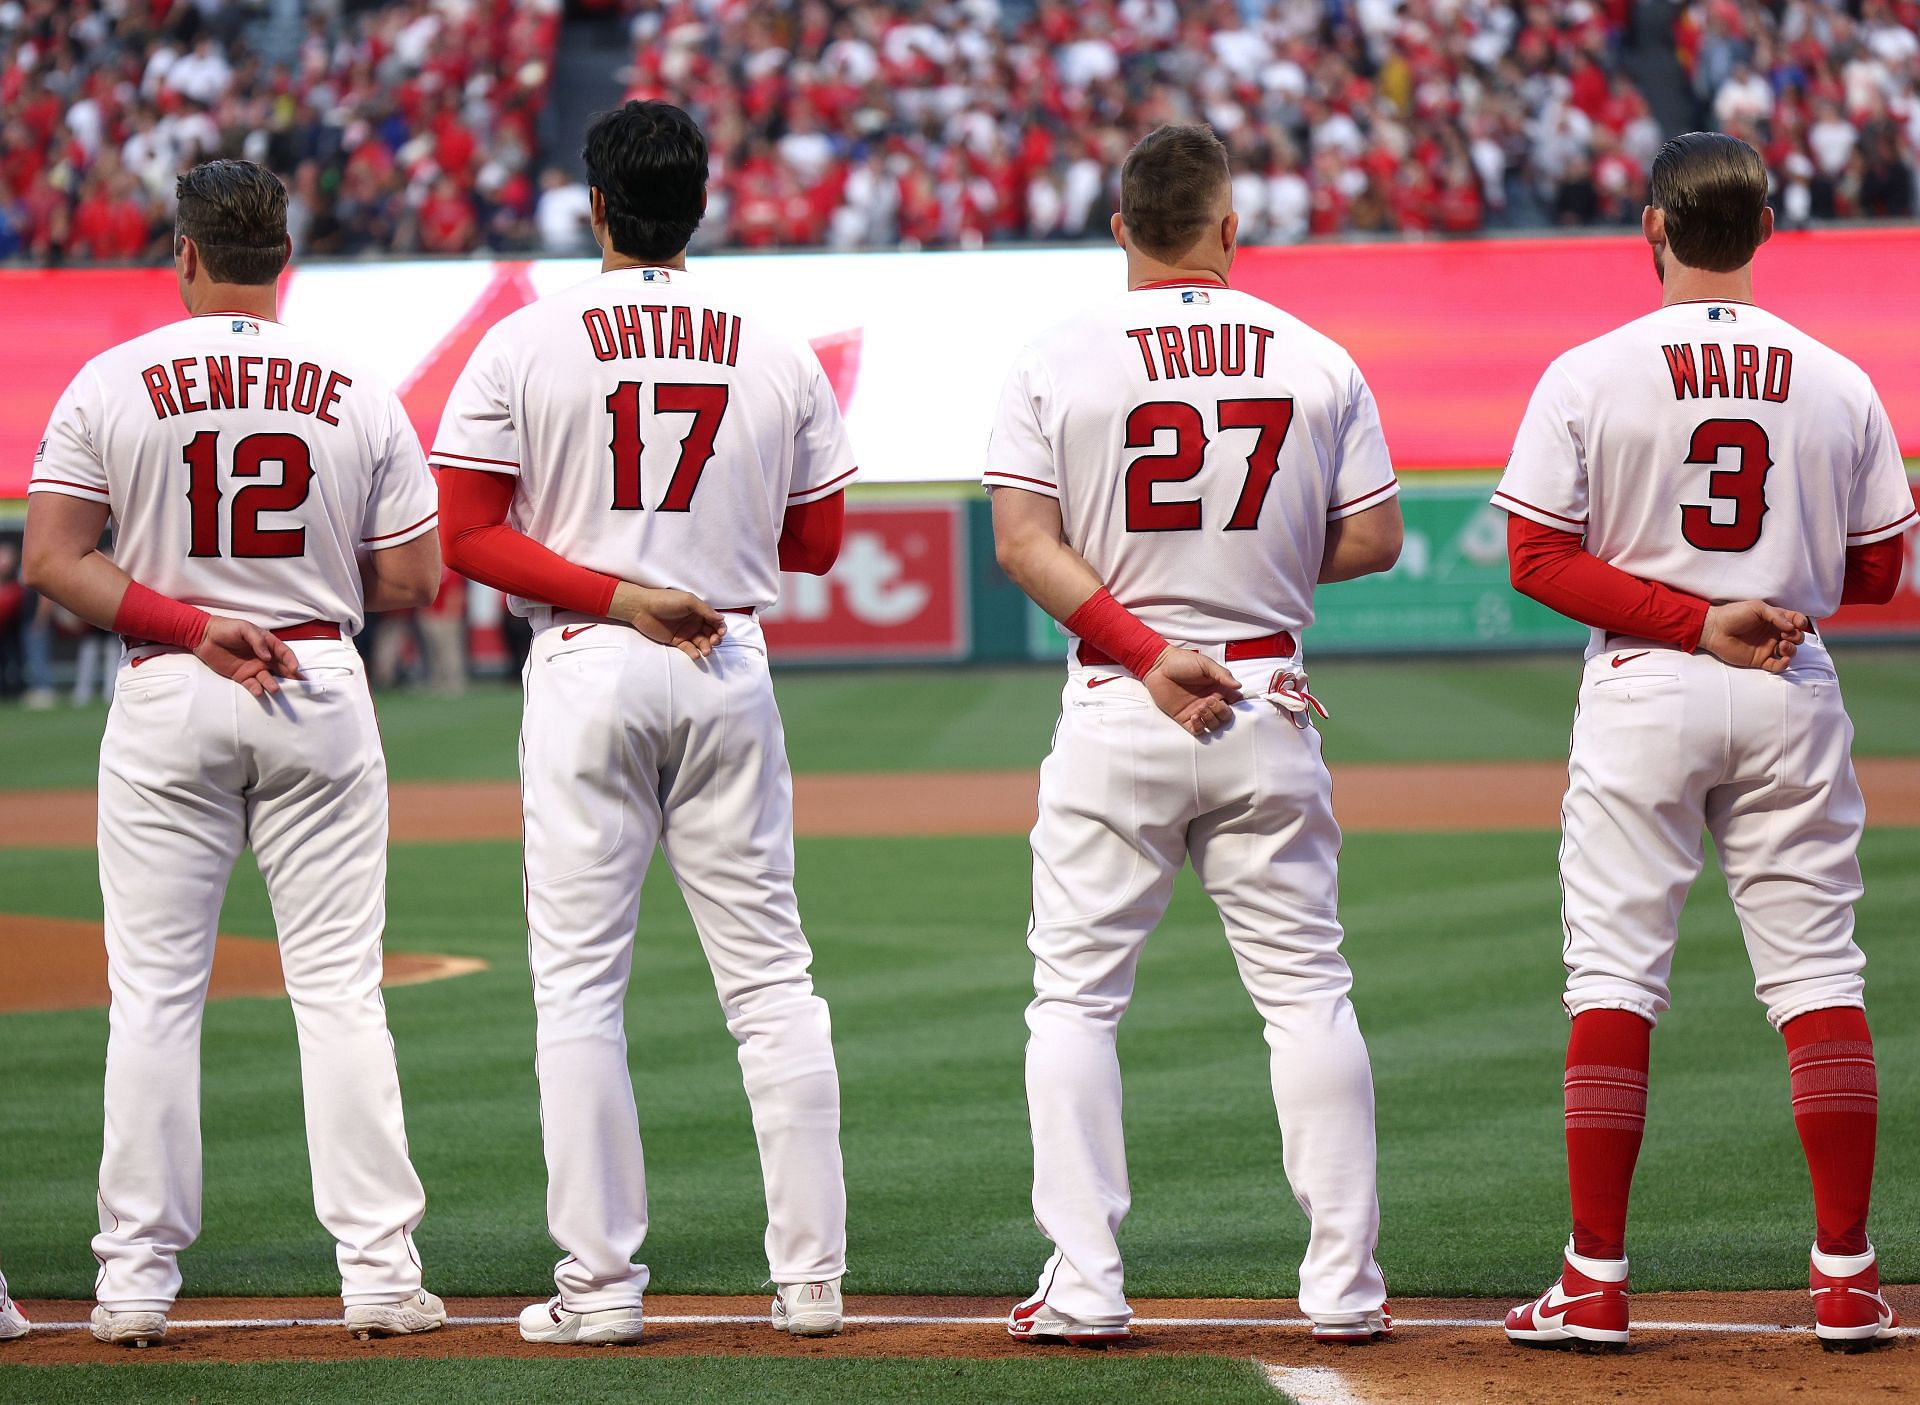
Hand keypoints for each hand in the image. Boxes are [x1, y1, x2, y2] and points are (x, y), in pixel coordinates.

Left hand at [193, 616, 301, 696]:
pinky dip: (257, 689)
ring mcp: (253, 668)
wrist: (205, 637)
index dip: (291, 661)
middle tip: (299, 685)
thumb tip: (267, 657)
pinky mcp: (242, 677)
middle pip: (281, 669)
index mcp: (268, 644)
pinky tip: (259, 691)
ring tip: (275, 689)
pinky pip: (252, 685)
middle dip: (291, 677)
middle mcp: (264, 658)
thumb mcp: (245, 629)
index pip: (284, 653)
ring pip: (268, 679)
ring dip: (273, 684)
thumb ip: (257, 641)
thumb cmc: (227, 629)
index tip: (295, 669)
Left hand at [612, 582, 726, 658]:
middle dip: (715, 639)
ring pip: (702, 642)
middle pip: (711, 633)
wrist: (642, 608)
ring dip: (706, 647)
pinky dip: (694, 652)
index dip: (720, 627)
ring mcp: (686, 632)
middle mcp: (694, 622)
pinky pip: (689, 648)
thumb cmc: (665, 600)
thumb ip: (705, 610)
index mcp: (698, 611)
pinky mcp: (677, 641)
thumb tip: (722, 619)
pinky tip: (696, 654)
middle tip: (714, 641)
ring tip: (706, 651)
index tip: (721, 632)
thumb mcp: (688, 601)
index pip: (714, 620)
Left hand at [1143, 647, 1243, 735]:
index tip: (1234, 700)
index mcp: (1218, 688)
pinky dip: (1199, 726)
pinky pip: (1197, 730)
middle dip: (1222, 711)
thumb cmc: (1181, 661)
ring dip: (1210, 718)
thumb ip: (1222, 675)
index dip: (1238, 704)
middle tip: (1211, 701)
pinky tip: (1194, 715)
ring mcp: (1198, 710)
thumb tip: (1238, 686)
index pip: (1235, 701)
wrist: (1159, 666)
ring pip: (1213, 725)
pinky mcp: (1185, 718)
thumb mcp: (1205, 664)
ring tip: (1201, 706)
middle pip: (1226, 716)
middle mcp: (1210, 701)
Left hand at [1697, 600, 1809, 673]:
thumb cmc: (1734, 614)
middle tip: (1785, 635)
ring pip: (1789, 652)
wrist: (1714, 629)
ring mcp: (1767, 647)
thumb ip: (1776, 616)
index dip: (1801, 623)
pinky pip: (1776, 665)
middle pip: (1796, 638)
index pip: (1795, 621)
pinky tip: (1783, 659)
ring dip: (1791, 650)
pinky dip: (1784, 665)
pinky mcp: (1759, 660)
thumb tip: (1792, 627)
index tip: (1798, 624)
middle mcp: (1773, 633)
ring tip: (1782, 645)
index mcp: (1774, 620)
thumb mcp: (1757, 608)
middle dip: (1797, 637)